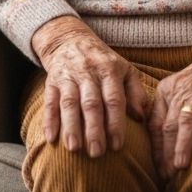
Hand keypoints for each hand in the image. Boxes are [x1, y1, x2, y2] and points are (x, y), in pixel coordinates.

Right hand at [31, 16, 147, 156]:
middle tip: (97, 153)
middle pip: (91, 103)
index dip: (115, 123)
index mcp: (109, 70)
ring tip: (73, 149)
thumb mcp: (124, 69)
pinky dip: (49, 120)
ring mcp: (68, 76)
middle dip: (94, 129)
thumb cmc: (103, 60)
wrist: (69, 38)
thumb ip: (135, 93)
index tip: (117, 146)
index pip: (113, 99)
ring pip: (69, 103)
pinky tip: (50, 138)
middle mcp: (88, 72)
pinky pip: (49, 101)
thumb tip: (141, 118)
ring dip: (71, 126)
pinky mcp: (51, 80)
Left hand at [147, 33, 191, 179]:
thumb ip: (174, 110)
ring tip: (180, 167)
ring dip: (182, 145)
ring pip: (186, 121)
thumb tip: (165, 145)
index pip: (155, 124)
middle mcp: (179, 91)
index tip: (156, 171)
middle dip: (165, 153)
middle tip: (166, 177)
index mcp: (167, 91)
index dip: (155, 149)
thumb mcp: (186, 90)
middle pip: (168, 126)